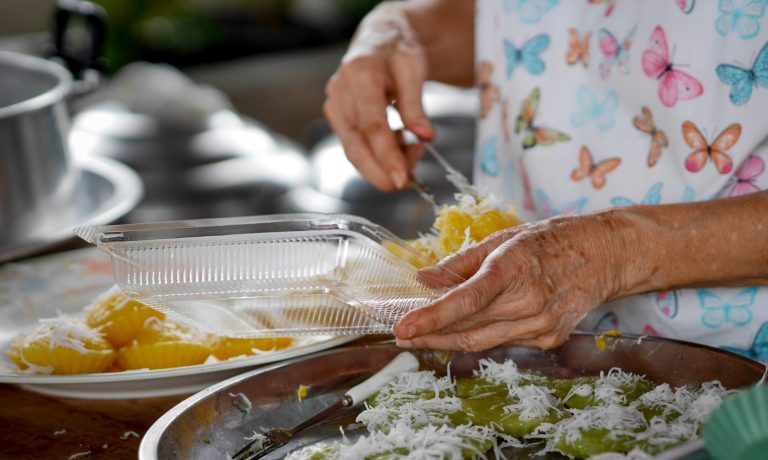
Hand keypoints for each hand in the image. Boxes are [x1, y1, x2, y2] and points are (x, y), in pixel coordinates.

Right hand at [323, 3, 434, 190]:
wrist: (379, 40)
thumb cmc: (398, 52)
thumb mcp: (414, 68)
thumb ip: (416, 104)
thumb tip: (426, 136)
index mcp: (360, 74)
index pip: (372, 125)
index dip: (386, 155)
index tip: (403, 177)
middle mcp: (340, 93)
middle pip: (356, 146)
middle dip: (382, 171)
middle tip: (409, 180)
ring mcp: (335, 108)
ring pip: (354, 152)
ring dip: (384, 163)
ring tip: (414, 149)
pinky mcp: (339, 120)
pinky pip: (356, 148)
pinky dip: (379, 156)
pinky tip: (400, 144)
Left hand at [394, 211, 639, 350]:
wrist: (604, 256)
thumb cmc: (551, 240)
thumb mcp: (503, 239)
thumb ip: (460, 262)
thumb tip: (423, 279)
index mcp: (513, 269)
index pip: (465, 301)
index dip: (430, 318)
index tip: (403, 327)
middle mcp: (528, 303)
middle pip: (467, 328)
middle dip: (429, 333)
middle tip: (402, 332)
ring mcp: (540, 326)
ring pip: (481, 341)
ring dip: (448, 338)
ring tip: (423, 332)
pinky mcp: (547, 339)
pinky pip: (501, 342)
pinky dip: (478, 335)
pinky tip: (465, 327)